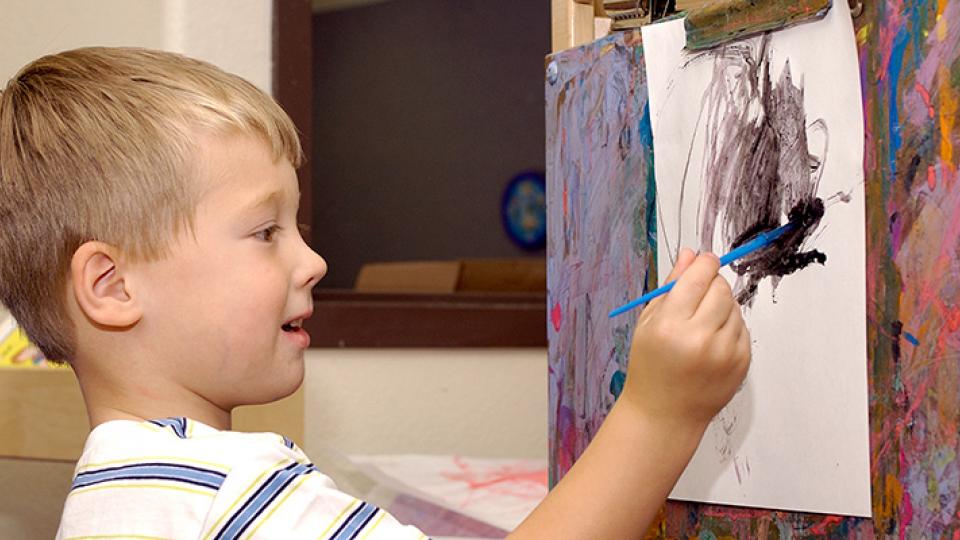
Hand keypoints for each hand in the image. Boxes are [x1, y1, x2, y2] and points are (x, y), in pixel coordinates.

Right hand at [621, 248, 750, 430]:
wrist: (664, 413)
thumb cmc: (650, 366)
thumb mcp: (649, 323)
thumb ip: (671, 285)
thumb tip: (690, 253)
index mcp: (670, 324)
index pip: (700, 275)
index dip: (704, 263)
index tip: (703, 263)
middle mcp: (700, 338)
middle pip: (721, 287)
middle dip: (712, 284)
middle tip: (698, 296)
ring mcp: (724, 353)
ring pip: (735, 306)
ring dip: (721, 307)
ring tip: (701, 326)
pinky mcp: (741, 363)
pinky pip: (742, 328)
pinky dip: (729, 327)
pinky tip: (711, 342)